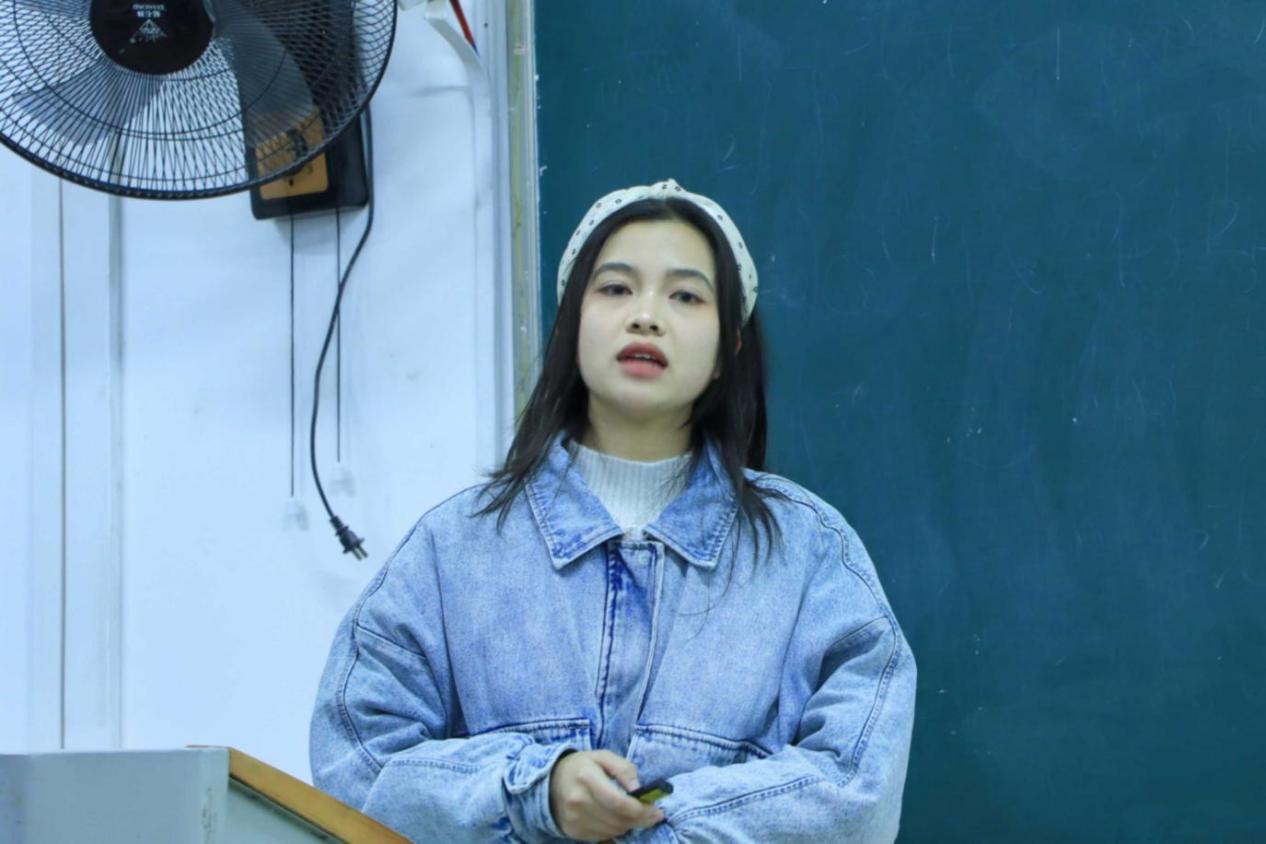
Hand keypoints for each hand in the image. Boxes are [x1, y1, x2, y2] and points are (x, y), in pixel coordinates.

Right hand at [548, 750, 665, 841]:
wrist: (550, 781)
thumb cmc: (583, 766)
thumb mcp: (603, 756)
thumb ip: (624, 769)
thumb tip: (639, 789)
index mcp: (586, 777)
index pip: (619, 802)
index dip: (642, 810)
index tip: (657, 811)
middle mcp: (578, 800)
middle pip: (618, 820)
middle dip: (640, 819)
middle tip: (651, 814)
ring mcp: (574, 818)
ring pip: (613, 831)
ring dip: (628, 825)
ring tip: (632, 814)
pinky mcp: (572, 830)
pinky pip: (603, 836)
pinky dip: (614, 829)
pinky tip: (615, 818)